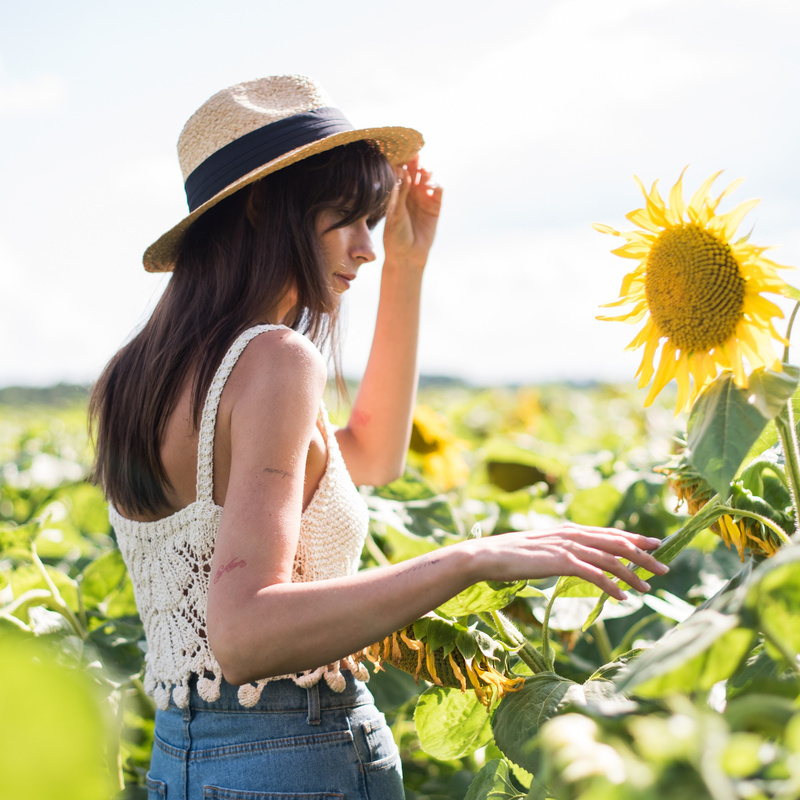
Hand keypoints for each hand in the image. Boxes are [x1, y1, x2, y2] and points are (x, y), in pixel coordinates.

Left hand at [383, 155, 442, 272]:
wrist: (407, 255)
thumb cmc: (395, 235)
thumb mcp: (395, 213)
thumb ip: (400, 192)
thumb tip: (401, 170)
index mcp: (397, 191)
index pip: (401, 169)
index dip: (402, 159)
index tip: (401, 150)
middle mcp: (411, 191)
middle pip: (415, 168)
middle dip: (415, 160)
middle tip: (414, 155)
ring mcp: (424, 197)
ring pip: (428, 175)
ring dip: (426, 170)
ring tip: (422, 171)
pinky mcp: (435, 205)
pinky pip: (438, 188)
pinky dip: (436, 183)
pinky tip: (429, 185)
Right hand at [468, 524, 668, 600]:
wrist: (489, 556)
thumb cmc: (513, 556)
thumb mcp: (543, 550)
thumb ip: (563, 552)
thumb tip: (578, 561)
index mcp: (569, 530)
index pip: (609, 533)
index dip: (634, 539)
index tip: (655, 544)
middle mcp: (572, 534)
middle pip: (616, 542)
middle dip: (643, 554)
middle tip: (665, 567)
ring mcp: (566, 547)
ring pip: (609, 558)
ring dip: (632, 573)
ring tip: (649, 587)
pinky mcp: (559, 561)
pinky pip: (593, 574)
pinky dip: (611, 585)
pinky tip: (622, 597)